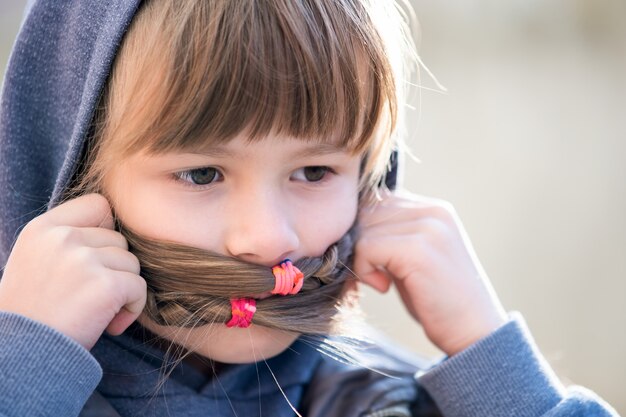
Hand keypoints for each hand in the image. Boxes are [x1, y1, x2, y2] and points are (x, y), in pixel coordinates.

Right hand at [0, 194, 145, 348]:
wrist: (22, 357)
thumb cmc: (34, 313)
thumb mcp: (35, 261)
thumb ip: (67, 240)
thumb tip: (115, 229)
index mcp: (42, 228)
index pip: (98, 205)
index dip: (106, 230)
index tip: (96, 258)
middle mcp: (62, 238)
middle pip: (119, 240)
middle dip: (114, 269)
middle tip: (93, 296)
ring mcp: (83, 260)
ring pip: (132, 264)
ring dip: (124, 289)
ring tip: (98, 311)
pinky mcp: (105, 285)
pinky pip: (139, 287)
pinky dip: (133, 308)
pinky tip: (111, 324)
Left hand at [354, 190, 507, 355]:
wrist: (475, 332)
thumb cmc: (438, 300)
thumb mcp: (414, 257)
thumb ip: (391, 236)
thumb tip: (349, 228)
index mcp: (434, 209)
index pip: (378, 201)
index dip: (365, 231)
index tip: (373, 262)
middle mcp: (433, 211)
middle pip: (367, 213)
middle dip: (360, 245)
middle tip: (372, 275)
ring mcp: (427, 228)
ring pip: (364, 229)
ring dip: (362, 260)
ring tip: (381, 281)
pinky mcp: (417, 250)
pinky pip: (367, 247)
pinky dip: (364, 270)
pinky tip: (383, 287)